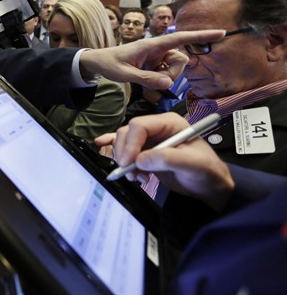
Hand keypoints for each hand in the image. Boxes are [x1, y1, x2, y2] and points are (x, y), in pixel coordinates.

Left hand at [80, 30, 224, 89]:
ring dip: (165, 77)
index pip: (181, 38)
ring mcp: (157, 56)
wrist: (98, 62)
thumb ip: (146, 79)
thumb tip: (168, 84)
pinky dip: (160, 79)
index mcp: (151, 44)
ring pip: (175, 69)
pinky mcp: (155, 63)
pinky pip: (167, 73)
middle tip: (154, 80)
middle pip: (181, 60)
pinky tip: (146, 77)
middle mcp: (157, 48)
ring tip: (145, 78)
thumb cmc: (109, 64)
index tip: (220, 32)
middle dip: (172, 74)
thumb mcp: (125, 75)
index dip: (201, 36)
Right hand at [94, 112, 233, 209]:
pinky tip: (101, 144)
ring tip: (136, 177)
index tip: (128, 162)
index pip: (141, 126)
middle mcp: (157, 129)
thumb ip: (169, 159)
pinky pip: (124, 146)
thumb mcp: (194, 165)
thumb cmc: (207, 173)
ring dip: (124, 160)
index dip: (131, 142)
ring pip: (124, 142)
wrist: (209, 187)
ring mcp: (149, 140)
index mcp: (170, 124)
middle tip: (128, 172)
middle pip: (128, 133)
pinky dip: (113, 147)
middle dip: (124, 152)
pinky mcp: (144, 152)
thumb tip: (141, 160)